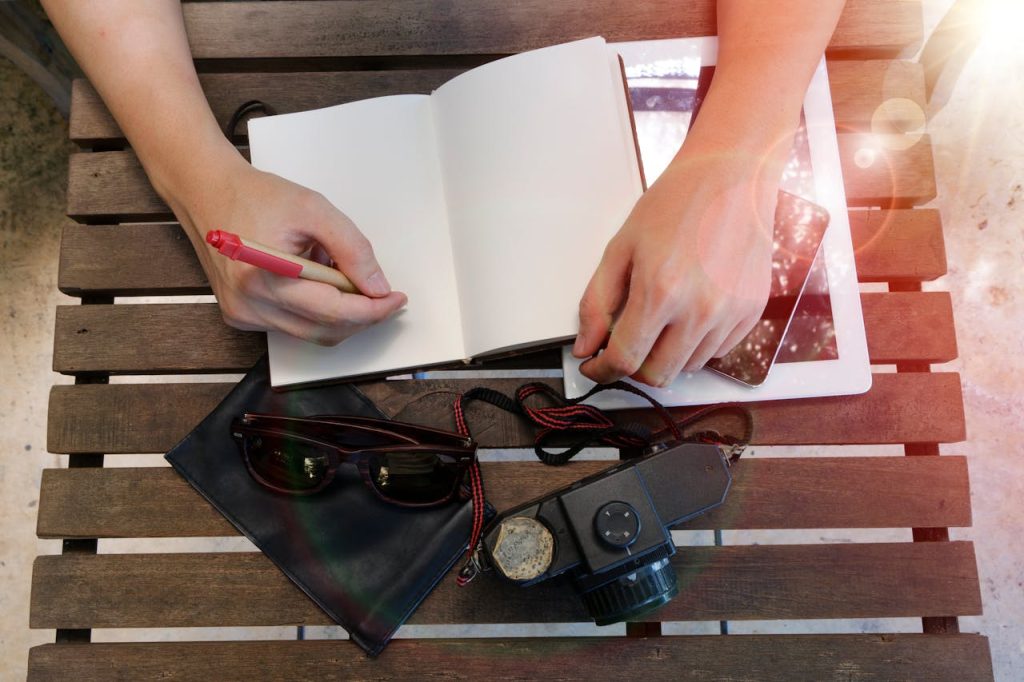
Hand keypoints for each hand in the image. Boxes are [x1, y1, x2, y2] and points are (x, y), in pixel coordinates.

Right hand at [172, 154, 406, 345]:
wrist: (207, 191)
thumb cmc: (256, 196)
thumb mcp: (316, 209)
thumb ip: (353, 249)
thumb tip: (378, 287)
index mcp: (266, 277)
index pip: (335, 312)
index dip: (373, 310)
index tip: (396, 299)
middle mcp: (250, 304)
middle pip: (326, 330)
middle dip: (361, 315)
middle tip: (382, 293)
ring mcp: (243, 314)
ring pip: (312, 333)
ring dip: (338, 311)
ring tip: (334, 271)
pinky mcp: (241, 316)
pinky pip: (293, 326)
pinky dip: (315, 310)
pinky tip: (312, 279)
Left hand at [573, 151, 778, 386]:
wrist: (731, 176)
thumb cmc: (675, 204)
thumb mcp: (621, 247)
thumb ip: (597, 302)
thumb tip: (586, 347)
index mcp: (660, 291)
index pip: (625, 360)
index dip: (603, 371)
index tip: (595, 367)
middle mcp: (700, 310)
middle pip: (658, 375)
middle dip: (633, 369)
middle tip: (624, 346)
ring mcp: (730, 313)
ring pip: (688, 366)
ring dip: (666, 355)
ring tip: (661, 319)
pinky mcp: (752, 311)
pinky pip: (718, 351)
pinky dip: (696, 343)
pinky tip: (689, 312)